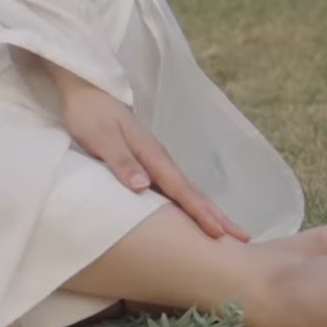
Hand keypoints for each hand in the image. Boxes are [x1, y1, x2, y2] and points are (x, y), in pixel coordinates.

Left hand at [61, 85, 250, 241]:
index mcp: (151, 155)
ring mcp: (154, 160)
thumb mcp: (101, 137)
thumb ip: (122, 161)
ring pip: (185, 190)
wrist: (84, 90)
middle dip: (216, 214)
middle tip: (243, 237)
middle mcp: (158, 159)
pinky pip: (171, 187)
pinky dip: (186, 202)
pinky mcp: (145, 161)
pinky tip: (189, 213)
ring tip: (224, 229)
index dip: (199, 212)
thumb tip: (145, 186)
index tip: (219, 232)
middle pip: (192, 191)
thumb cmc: (89, 114)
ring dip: (205, 210)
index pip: (180, 189)